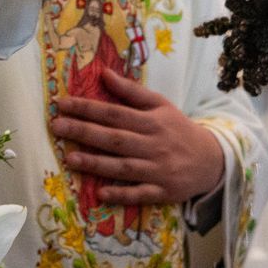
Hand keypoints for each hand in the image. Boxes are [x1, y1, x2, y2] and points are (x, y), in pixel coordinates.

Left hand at [50, 70, 225, 203]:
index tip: (62, 104)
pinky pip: (139, 193)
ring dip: (96, 163)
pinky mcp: (161, 191)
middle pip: (114, 138)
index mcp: (151, 121)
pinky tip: (100, 193)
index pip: (114, 113)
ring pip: (123, 167)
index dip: (88, 108)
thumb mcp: (161, 105)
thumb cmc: (178, 129)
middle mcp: (152, 145)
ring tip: (70, 158)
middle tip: (56, 126)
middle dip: (84, 132)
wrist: (211, 159)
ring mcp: (157, 170)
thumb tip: (104, 73)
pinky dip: (121, 194)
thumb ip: (132, 91)